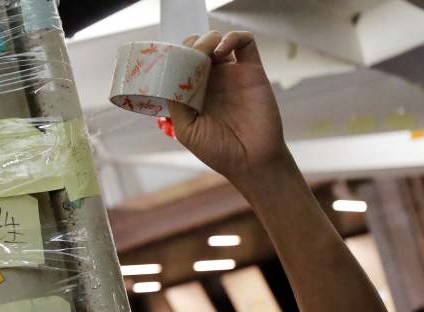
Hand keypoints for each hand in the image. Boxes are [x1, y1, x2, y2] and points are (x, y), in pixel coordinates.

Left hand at [169, 31, 288, 184]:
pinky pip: (245, 42)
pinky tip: (221, 50)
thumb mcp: (187, 130)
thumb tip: (171, 78)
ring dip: (208, 39)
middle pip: (197, 49)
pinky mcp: (252, 71)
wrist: (252, 161)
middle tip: (189, 51)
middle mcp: (212, 82)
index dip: (176, 57)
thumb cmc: (219, 151)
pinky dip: (232, 38)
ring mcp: (232, 75)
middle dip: (190, 45)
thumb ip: (176, 104)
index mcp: (194, 94)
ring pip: (218, 41)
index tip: (172, 59)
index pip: (181, 65)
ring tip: (205, 50)